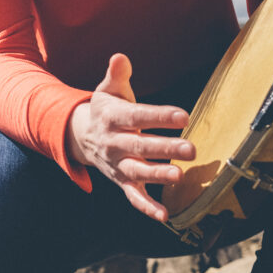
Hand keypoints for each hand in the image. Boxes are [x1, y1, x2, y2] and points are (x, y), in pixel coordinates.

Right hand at [66, 53, 194, 221]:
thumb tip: (120, 57)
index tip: (183, 116)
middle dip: (165, 148)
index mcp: (112, 118)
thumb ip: (117, 75)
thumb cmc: (106, 110)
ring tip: (179, 176)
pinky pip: (133, 197)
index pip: (137, 116)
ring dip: (158, 175)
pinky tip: (165, 215)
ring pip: (138, 172)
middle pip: (140, 146)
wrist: (80, 136)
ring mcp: (117, 165)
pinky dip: (147, 207)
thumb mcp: (108, 90)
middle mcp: (113, 143)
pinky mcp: (121, 182)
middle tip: (191, 149)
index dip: (160, 116)